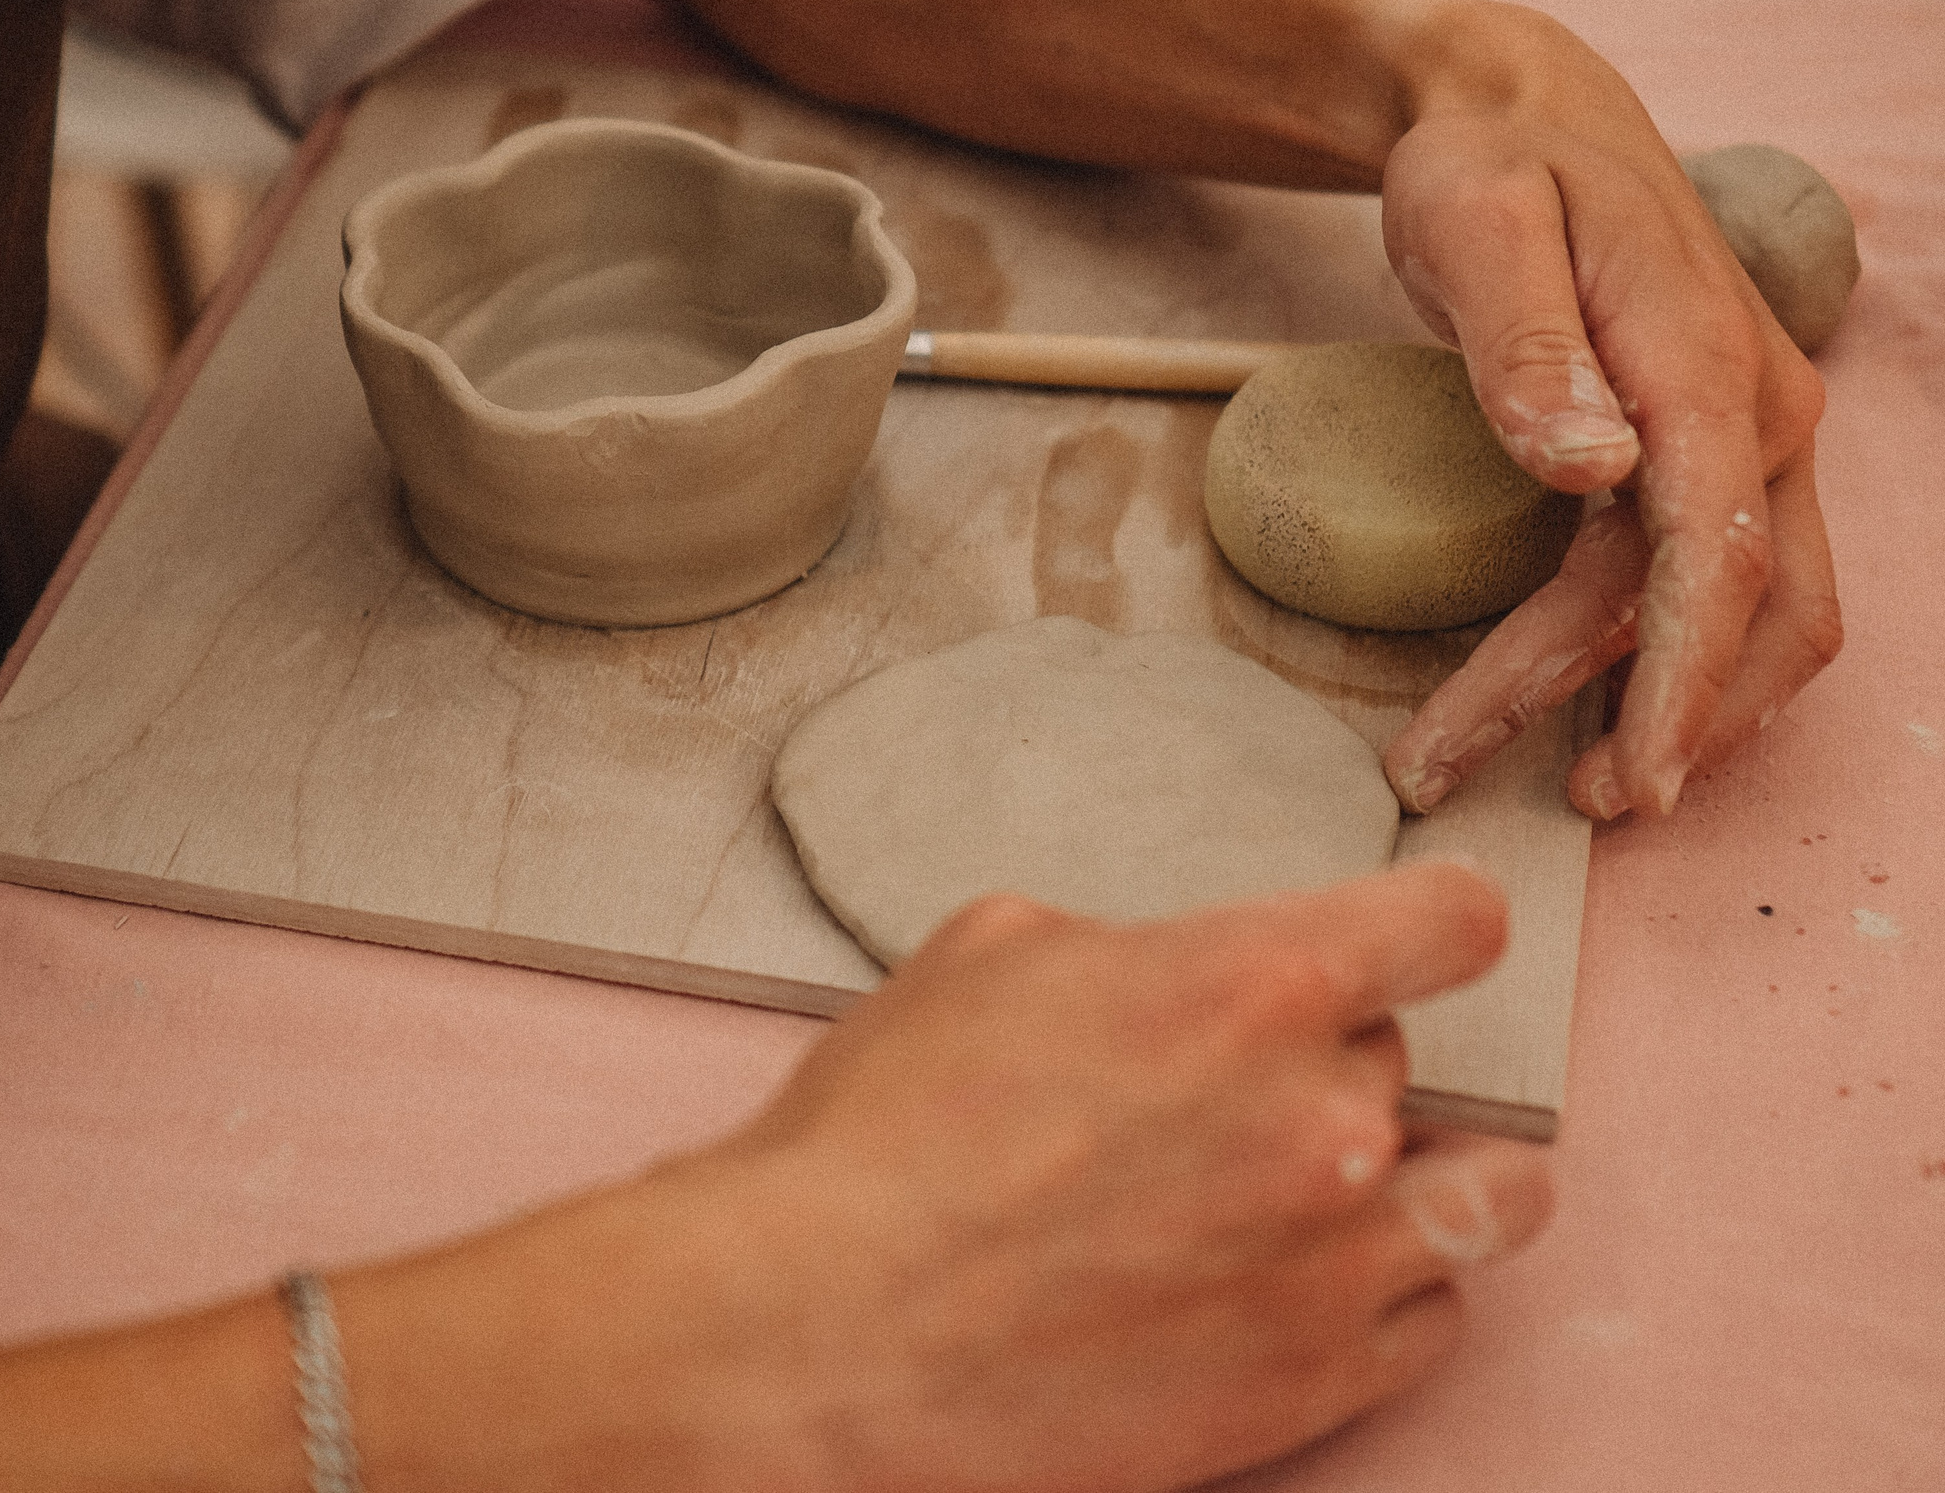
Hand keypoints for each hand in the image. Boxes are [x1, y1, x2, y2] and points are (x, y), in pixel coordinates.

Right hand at [334, 863, 1551, 1492]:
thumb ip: (1130, 949)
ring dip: (1426, 1184)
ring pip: (1489, 1201)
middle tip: (1233, 1100)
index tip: (1418, 942)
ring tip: (1344, 1191)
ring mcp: (1334, 1265)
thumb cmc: (881, 1135)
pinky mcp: (1313, 1386)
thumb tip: (1170, 971)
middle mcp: (1325, 1120)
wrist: (819, 1327)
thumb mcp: (989, 955)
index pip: (1454, 922)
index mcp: (1251, 983)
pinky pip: (1430, 1325)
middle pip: (1410, 1063)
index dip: (1435, 925)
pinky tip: (1296, 1280)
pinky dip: (1383, 1298)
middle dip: (1330, 1069)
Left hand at [1376, 2, 1840, 819]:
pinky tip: (1584, 703)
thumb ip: (1527, 349)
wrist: (1517, 110)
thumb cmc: (1487, 166)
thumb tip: (1591, 472)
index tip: (1630, 774)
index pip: (1716, 557)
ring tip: (1553, 773)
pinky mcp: (1710, 451)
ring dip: (1666, 703)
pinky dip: (1661, 657)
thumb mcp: (1477, 230)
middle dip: (1660, 715)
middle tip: (1553, 795)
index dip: (1676, 680)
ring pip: (1745, 610)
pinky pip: (1711, 580)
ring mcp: (1744, 434)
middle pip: (1746, 607)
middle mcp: (1756, 409)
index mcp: (1706, 363)